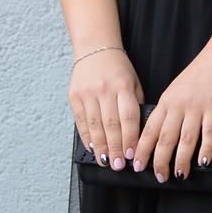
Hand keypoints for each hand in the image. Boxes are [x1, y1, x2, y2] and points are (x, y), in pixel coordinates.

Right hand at [68, 47, 143, 172]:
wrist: (94, 47)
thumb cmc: (118, 68)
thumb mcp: (133, 82)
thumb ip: (135, 104)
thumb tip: (137, 134)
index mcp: (123, 85)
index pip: (128, 117)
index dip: (129, 138)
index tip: (130, 155)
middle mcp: (104, 89)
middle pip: (110, 125)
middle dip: (115, 148)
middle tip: (118, 166)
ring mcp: (87, 93)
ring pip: (94, 125)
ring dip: (100, 147)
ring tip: (105, 162)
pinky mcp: (74, 96)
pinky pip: (81, 121)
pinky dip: (86, 137)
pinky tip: (92, 148)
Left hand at [131, 46, 211, 180]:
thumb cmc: (201, 75)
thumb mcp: (176, 90)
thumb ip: (169, 110)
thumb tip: (161, 134)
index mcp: (166, 101)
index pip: (149, 129)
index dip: (142, 149)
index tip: (136, 165)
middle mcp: (178, 105)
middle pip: (164, 138)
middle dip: (159, 160)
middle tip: (159, 177)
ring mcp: (197, 107)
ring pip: (185, 138)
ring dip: (181, 159)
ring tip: (180, 174)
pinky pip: (209, 132)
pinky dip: (206, 149)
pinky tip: (204, 162)